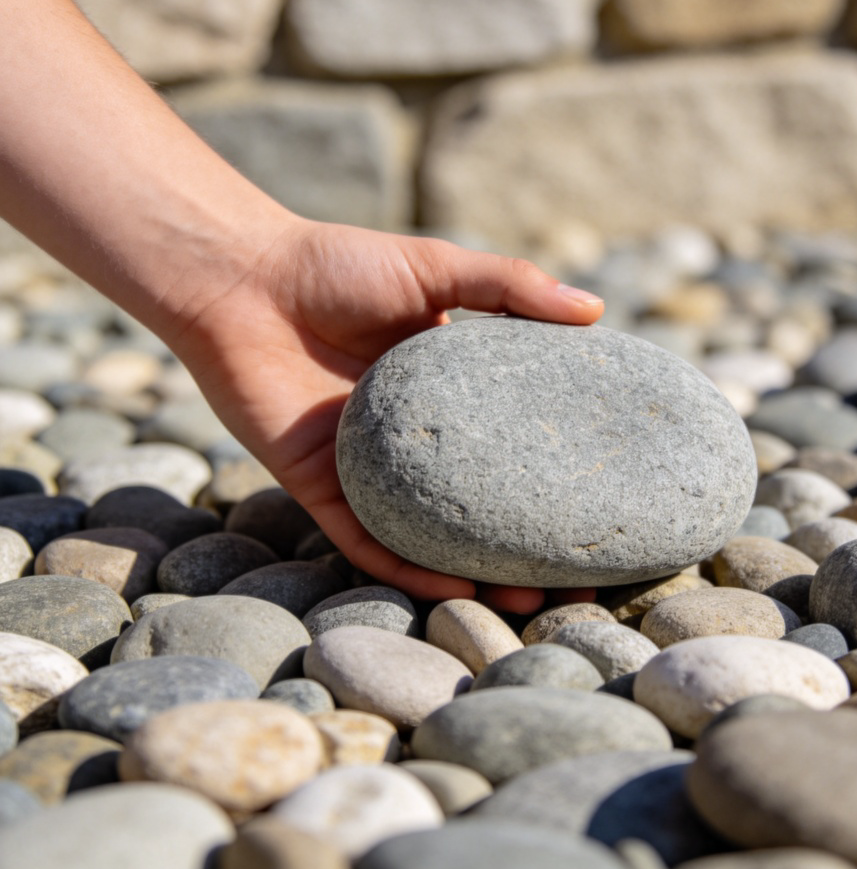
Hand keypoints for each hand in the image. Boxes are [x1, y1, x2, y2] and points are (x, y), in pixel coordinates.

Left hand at [169, 217, 603, 611]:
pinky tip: (456, 591)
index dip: (554, 471)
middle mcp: (411, 437)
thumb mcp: (436, 268)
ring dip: (477, 573)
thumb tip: (595, 309)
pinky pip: (367, 542)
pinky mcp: (320, 488)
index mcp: (443, 389)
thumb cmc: (339, 265)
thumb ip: (510, 287)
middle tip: (577, 573)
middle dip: (522, 541)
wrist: (242, 280)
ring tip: (530, 602)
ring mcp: (367, 468)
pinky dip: (409, 570)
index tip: (602, 499)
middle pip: (475, 500)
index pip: (509, 439)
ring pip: (428, 536)